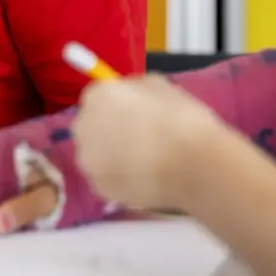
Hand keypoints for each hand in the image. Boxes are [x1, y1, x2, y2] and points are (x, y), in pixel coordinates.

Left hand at [70, 76, 223, 211]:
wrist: (193, 167)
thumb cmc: (181, 120)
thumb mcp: (162, 86)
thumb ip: (135, 88)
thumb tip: (130, 97)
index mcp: (97, 97)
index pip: (99, 96)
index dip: (118, 104)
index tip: (137, 112)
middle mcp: (83, 128)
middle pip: (92, 125)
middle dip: (110, 129)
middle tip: (140, 136)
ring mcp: (88, 162)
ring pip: (97, 154)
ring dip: (113, 155)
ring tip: (144, 161)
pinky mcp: (99, 189)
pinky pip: (107, 177)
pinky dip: (120, 177)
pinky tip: (144, 178)